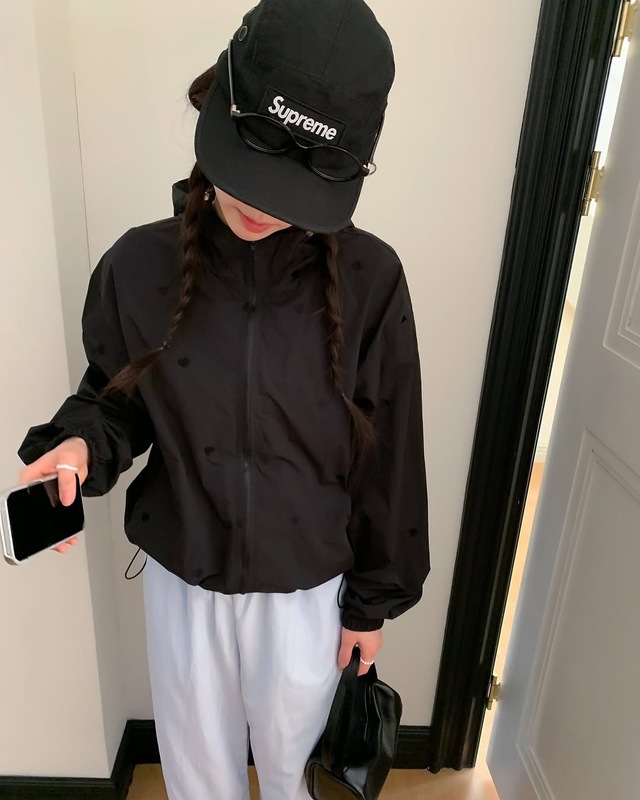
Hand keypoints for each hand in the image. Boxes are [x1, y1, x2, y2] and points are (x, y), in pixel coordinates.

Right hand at [18, 437, 88, 553]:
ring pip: (46, 517)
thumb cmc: (71, 450)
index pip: (20, 499)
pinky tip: (69, 535)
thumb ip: (66, 480)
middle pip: (33, 513)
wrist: (85, 451)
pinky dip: (63, 525)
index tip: (31, 528)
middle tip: (52, 542)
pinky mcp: (57, 499)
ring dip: (54, 531)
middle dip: (41, 529)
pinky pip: (57, 515)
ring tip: (63, 543)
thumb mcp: (68, 460)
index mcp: (29, 477)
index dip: (24, 515)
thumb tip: (66, 499)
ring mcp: (46, 495)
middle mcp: (35, 488)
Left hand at [338, 627, 382, 675]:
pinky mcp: (375, 631)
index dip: (354, 671)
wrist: (365, 607)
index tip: (346, 670)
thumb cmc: (359, 623)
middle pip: (365, 659)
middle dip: (355, 659)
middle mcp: (377, 646)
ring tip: (348, 643)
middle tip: (345, 655)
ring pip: (366, 649)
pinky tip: (354, 636)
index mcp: (371, 651)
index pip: (364, 668)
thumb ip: (344, 655)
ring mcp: (377, 638)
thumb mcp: (348, 640)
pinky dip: (361, 642)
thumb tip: (342, 666)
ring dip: (358, 649)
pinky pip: (368, 641)